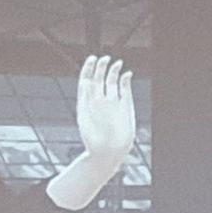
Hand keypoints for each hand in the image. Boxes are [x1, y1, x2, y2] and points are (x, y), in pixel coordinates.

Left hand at [70, 54, 136, 169]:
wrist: (108, 154)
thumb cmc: (93, 140)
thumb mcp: (85, 118)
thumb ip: (86, 100)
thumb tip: (86, 83)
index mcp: (86, 101)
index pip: (86, 79)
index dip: (89, 68)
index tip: (92, 58)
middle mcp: (99, 100)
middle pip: (99, 78)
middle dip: (102, 67)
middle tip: (105, 59)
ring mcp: (113, 102)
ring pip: (112, 81)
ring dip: (114, 71)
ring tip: (117, 63)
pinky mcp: (125, 107)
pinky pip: (125, 90)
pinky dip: (126, 81)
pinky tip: (127, 74)